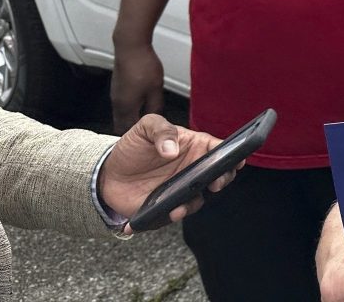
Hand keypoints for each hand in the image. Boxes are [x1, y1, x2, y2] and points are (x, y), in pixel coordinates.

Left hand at [98, 113, 239, 233]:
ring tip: (179, 208)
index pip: (218, 149)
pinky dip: (171, 216)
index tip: (236, 160)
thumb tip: (171, 150)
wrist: (108, 173)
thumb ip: (161, 130)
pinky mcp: (166, 207)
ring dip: (191, 205)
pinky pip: (174, 214)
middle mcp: (192, 170)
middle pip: (217, 176)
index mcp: (193, 147)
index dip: (231, 155)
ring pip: (197, 199)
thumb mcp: (146, 127)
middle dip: (221, 180)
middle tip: (215, 183)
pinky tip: (164, 214)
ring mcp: (180, 190)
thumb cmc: (133, 147)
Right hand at [111, 42, 164, 133]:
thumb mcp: (156, 89)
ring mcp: (115, 95)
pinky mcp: (117, 87)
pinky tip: (141, 105)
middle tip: (145, 135)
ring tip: (144, 122)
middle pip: (121, 125)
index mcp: (125, 108)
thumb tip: (158, 119)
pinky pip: (122, 105)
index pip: (127, 132)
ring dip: (131, 119)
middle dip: (132, 131)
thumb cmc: (143, 65)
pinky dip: (130, 109)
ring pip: (121, 115)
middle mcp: (116, 104)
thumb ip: (156, 107)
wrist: (130, 45)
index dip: (137, 138)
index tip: (147, 141)